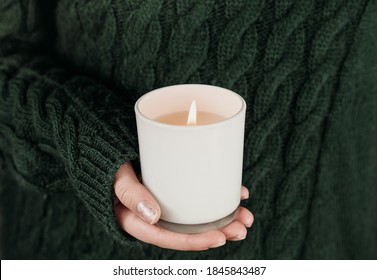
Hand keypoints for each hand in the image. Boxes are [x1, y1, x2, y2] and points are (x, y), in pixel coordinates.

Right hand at [114, 162, 253, 250]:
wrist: (110, 150)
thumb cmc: (111, 164)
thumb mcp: (117, 178)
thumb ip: (130, 194)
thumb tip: (153, 216)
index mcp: (140, 221)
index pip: (170, 237)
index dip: (196, 241)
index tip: (221, 237)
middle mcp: (157, 216)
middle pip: (189, 231)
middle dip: (219, 231)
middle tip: (242, 226)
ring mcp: (168, 203)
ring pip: (197, 217)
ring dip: (224, 218)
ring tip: (246, 215)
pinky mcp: (175, 189)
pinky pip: (197, 197)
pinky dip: (218, 197)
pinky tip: (236, 194)